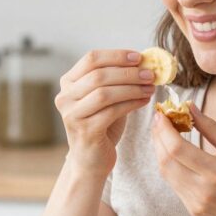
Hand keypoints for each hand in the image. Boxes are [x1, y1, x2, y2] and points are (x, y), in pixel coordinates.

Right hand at [55, 49, 154, 174]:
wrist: (91, 160)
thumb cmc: (101, 125)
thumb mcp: (106, 98)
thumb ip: (116, 79)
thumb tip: (144, 62)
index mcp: (68, 83)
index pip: (91, 59)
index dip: (117, 55)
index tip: (140, 57)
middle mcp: (65, 97)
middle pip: (99, 75)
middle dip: (128, 73)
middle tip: (150, 74)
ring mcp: (72, 115)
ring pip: (105, 93)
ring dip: (132, 88)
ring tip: (150, 88)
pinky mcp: (85, 131)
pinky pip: (112, 111)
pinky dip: (132, 104)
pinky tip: (144, 102)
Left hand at [151, 102, 215, 215]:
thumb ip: (212, 129)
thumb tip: (190, 108)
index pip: (177, 148)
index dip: (164, 129)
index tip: (161, 113)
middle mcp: (202, 190)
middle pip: (166, 161)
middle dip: (158, 137)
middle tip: (159, 120)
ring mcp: (195, 203)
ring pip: (166, 173)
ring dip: (160, 151)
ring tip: (164, 134)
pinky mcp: (192, 210)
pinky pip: (174, 184)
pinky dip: (170, 165)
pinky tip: (174, 153)